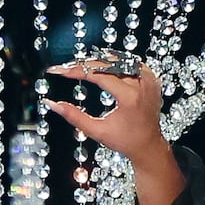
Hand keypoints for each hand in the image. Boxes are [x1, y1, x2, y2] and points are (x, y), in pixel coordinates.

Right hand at [43, 54, 164, 167]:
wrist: (149, 146)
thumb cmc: (125, 141)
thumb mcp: (97, 131)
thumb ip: (74, 116)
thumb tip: (51, 104)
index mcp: (129, 97)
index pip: (98, 74)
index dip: (76, 70)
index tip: (59, 70)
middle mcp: (142, 84)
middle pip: (107, 63)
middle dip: (84, 64)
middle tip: (67, 67)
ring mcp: (149, 80)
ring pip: (119, 59)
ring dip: (98, 61)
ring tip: (80, 66)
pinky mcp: (152, 79)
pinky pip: (130, 63)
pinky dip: (114, 63)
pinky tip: (101, 66)